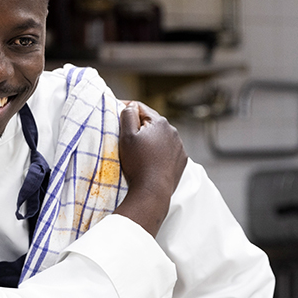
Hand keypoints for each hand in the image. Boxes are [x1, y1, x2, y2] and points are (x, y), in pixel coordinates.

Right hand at [113, 102, 186, 234]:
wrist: (153, 190)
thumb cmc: (137, 163)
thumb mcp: (126, 136)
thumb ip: (127, 116)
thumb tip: (130, 107)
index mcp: (159, 122)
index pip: (140, 107)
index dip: (126, 108)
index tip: (115, 112)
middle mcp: (173, 131)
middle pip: (151, 122)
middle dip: (139, 125)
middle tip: (125, 135)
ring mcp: (179, 146)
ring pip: (161, 137)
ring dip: (151, 139)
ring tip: (139, 151)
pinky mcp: (181, 160)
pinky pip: (168, 151)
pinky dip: (160, 152)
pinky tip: (151, 160)